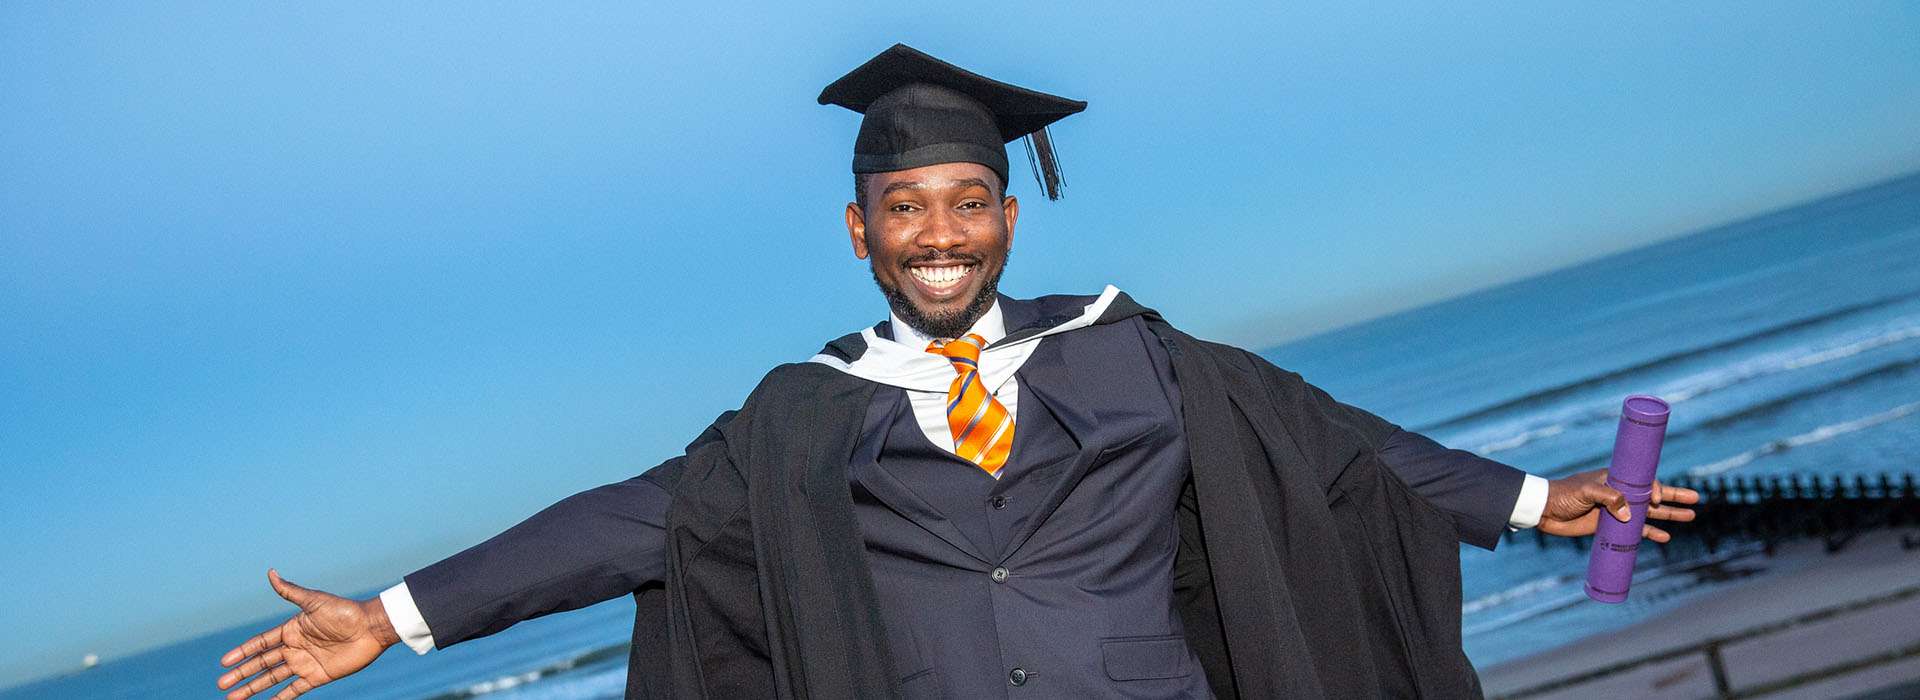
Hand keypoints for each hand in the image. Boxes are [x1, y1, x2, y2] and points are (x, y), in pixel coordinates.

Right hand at [216, 569, 399, 699]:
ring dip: (253, 689)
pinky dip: (280, 698)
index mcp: (291, 630)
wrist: (371, 628)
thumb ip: (290, 591)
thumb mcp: (314, 601)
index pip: (260, 644)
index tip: (224, 662)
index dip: (242, 653)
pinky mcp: (318, 676)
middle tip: (222, 685)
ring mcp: (305, 663)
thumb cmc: (344, 611)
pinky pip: (294, 690)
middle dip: (241, 674)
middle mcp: (295, 648)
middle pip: (262, 664)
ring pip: (272, 679)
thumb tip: (270, 572)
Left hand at [1538, 468, 1699, 542]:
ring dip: (1669, 515)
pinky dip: (1650, 533)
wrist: (1544, 511)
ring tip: (1690, 516)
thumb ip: (1608, 498)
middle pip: (1653, 495)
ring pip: (1649, 513)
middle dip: (1674, 497)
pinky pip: (1636, 530)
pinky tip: (1665, 537)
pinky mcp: (1610, 526)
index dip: (1655, 489)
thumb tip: (1629, 514)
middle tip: (1696, 498)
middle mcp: (1620, 494)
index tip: (1656, 500)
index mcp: (1615, 479)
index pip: (1644, 482)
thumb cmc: (1563, 495)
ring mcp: (1616, 511)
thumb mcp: (1585, 491)